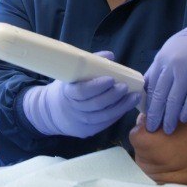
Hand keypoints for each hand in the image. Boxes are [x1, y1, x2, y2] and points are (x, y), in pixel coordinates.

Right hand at [22, 51, 140, 137]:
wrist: (52, 111)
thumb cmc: (67, 88)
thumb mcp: (72, 75)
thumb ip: (90, 64)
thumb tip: (110, 56)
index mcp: (67, 92)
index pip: (82, 91)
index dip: (97, 86)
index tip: (111, 79)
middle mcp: (73, 109)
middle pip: (96, 104)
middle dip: (113, 96)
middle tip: (125, 86)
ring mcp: (81, 122)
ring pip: (103, 116)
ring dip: (121, 106)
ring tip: (133, 97)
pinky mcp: (88, 131)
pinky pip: (105, 123)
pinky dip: (117, 114)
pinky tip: (126, 106)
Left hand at [144, 3, 186, 134]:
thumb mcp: (167, 52)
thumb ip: (157, 69)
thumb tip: (145, 89)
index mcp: (161, 61)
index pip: (150, 87)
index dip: (147, 104)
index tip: (144, 118)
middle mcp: (171, 66)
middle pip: (160, 95)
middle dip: (155, 114)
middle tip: (152, 129)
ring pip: (175, 99)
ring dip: (170, 116)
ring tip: (167, 129)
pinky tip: (183, 119)